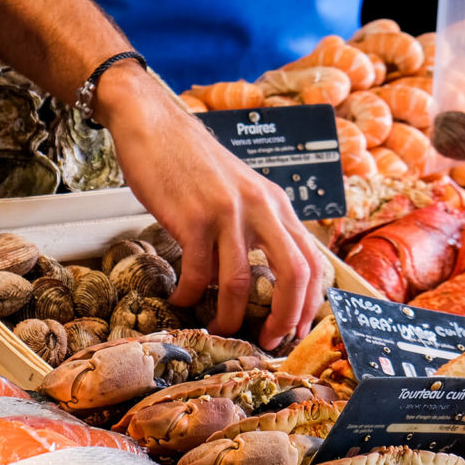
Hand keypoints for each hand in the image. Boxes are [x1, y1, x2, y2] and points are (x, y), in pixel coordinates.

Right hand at [95, 64, 327, 348]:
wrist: (153, 123)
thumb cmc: (190, 161)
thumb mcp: (239, 189)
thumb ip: (256, 223)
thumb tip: (263, 274)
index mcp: (276, 203)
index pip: (312, 262)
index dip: (308, 304)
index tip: (291, 329)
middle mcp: (260, 207)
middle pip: (294, 275)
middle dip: (284, 318)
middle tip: (265, 340)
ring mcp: (228, 212)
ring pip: (242, 283)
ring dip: (229, 316)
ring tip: (214, 326)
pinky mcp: (193, 218)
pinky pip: (198, 274)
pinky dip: (190, 296)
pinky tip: (180, 299)